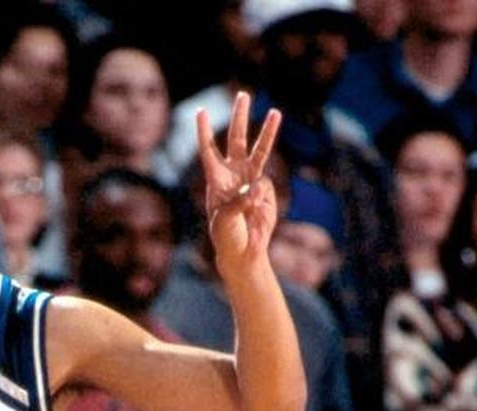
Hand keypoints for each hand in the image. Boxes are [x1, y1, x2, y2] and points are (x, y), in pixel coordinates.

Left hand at [198, 91, 279, 278]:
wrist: (244, 251)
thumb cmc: (227, 236)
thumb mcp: (226, 219)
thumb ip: (240, 201)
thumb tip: (258, 185)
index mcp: (216, 179)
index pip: (208, 151)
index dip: (204, 132)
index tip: (200, 111)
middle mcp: (233, 174)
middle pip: (237, 139)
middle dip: (240, 117)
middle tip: (243, 95)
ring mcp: (251, 179)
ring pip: (260, 150)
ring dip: (268, 131)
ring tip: (275, 112)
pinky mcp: (265, 189)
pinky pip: (265, 187)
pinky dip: (262, 200)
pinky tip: (256, 214)